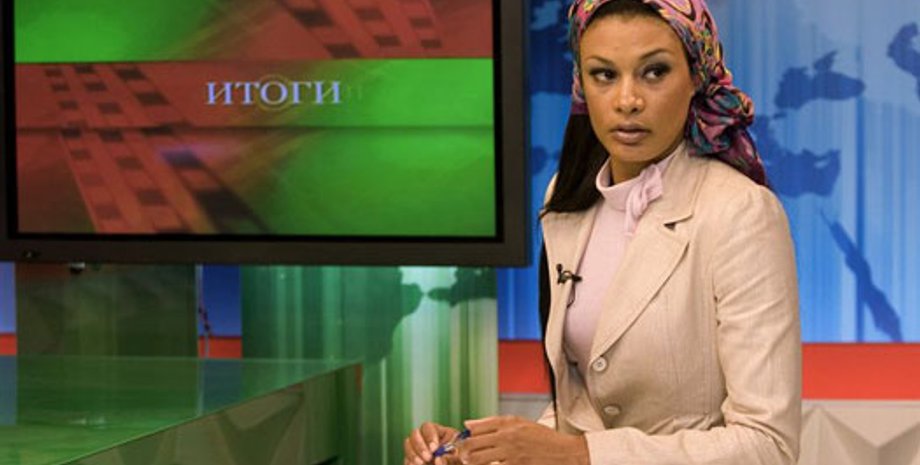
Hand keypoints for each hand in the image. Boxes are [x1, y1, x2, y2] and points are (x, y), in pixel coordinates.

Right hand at [404, 421, 460, 464]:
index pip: (428, 427)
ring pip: (408, 444)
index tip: (434, 448)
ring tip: (422, 463)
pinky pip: (406, 458)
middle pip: (414, 433)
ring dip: (413, 454)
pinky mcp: (412, 459)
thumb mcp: (458, 454)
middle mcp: (424, 437)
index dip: (429, 436)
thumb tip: (438, 457)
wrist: (456, 462)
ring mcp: (416, 448)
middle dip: (420, 446)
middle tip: (428, 457)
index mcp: (437, 432)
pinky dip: (410, 461)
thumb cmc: (458, 459)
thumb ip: (450, 454)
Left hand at [458, 416, 587, 464]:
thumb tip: (468, 424)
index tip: (461, 441)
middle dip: (463, 451)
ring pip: (479, 459)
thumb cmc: (543, 438)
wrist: (564, 452)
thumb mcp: (519, 423)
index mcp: (507, 424)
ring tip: (471, 463)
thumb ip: (493, 422)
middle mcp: (507, 437)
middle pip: (473, 444)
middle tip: (462, 456)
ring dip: (472, 462)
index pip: (475, 427)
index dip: (464, 436)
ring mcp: (511, 454)